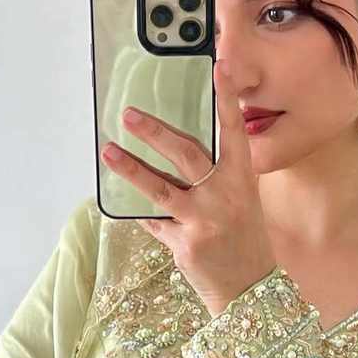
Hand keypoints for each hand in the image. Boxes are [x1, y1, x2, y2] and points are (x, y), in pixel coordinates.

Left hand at [99, 59, 276, 316]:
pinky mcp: (184, 244)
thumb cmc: (243, 239)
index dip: (227, 99)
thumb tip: (175, 148)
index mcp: (241, 180)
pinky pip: (153, 221)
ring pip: (159, 189)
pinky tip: (123, 201)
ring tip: (108, 151)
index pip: (233, 132)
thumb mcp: (240, 201)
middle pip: (186, 155)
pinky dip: (139, 211)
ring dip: (130, 169)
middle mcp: (224, 196)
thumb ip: (216, 176)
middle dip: (155, 132)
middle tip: (128, 114)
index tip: (219, 67)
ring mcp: (203, 221)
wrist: (250, 289)